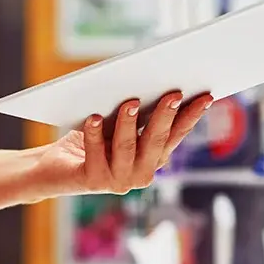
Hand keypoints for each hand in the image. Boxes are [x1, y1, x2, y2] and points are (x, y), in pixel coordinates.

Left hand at [33, 92, 213, 197]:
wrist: (56, 167)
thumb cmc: (93, 138)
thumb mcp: (119, 121)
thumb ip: (137, 111)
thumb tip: (152, 83)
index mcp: (153, 157)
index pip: (178, 134)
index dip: (192, 116)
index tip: (206, 95)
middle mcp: (141, 172)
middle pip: (157, 141)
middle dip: (165, 116)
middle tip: (173, 94)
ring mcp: (118, 180)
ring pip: (127, 148)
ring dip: (128, 123)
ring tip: (129, 102)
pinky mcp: (93, 181)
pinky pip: (95, 153)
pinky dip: (94, 134)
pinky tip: (93, 118)